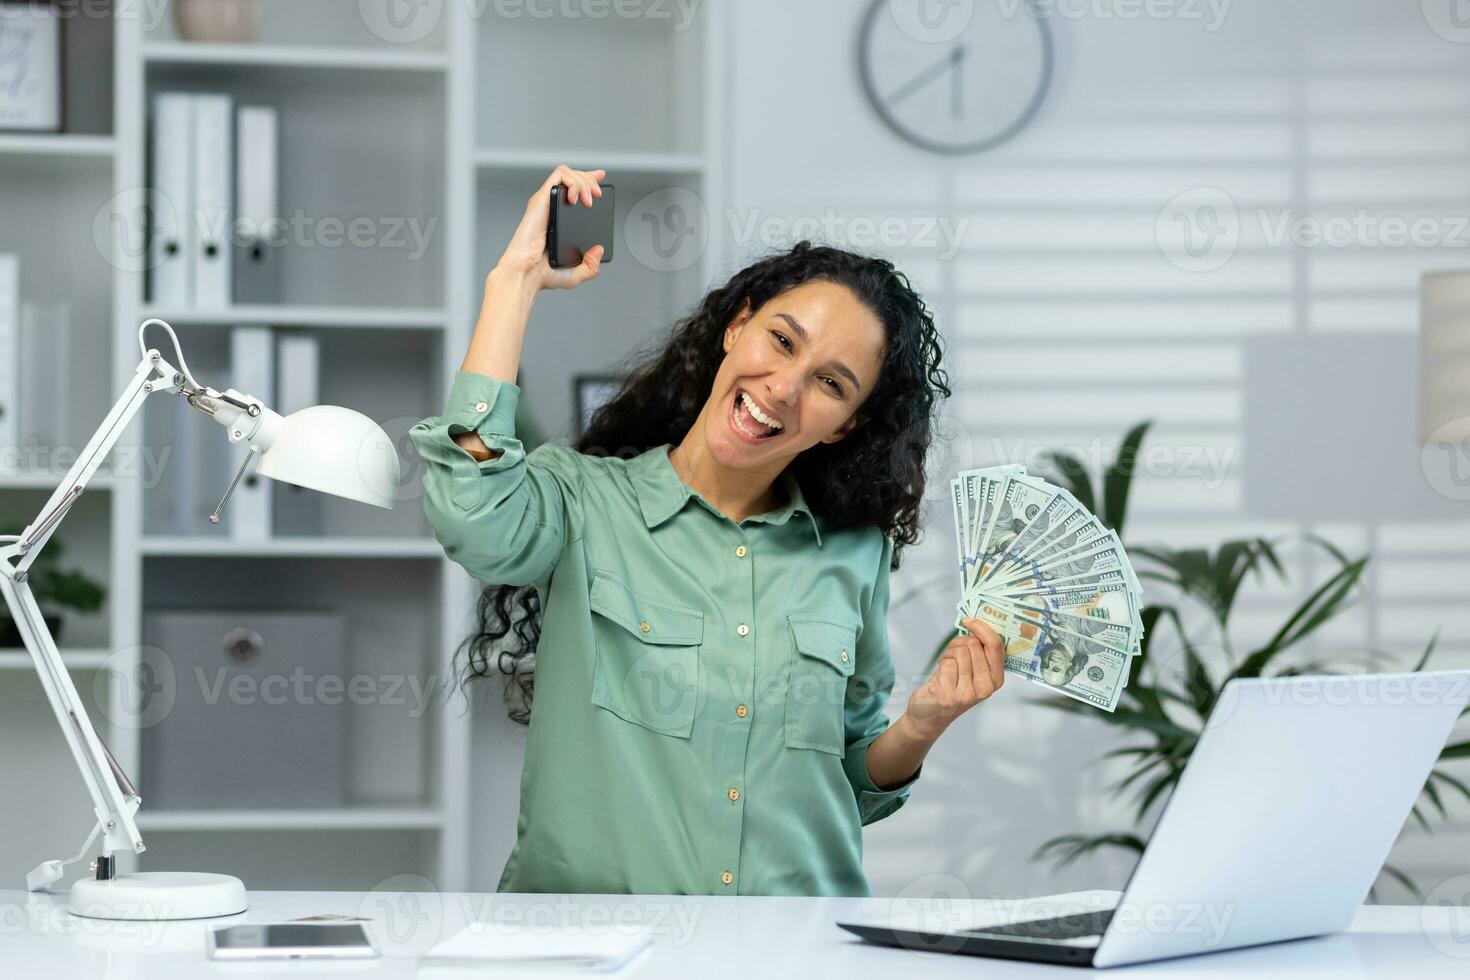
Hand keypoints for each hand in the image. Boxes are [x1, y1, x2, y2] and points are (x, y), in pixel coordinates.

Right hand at [492, 164, 606, 291]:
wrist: (527, 273)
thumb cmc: (542, 274)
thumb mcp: (575, 274)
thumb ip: (590, 266)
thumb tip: (598, 250)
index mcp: (556, 219)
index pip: (571, 190)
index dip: (587, 180)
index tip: (601, 179)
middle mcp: (550, 207)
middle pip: (571, 177)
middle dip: (590, 180)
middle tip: (598, 195)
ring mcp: (545, 202)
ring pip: (566, 173)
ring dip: (584, 181)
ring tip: (589, 200)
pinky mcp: (541, 199)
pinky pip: (559, 176)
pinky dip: (574, 182)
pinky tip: (578, 198)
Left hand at [904, 618, 1005, 740]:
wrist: (930, 715)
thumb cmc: (952, 686)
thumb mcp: (974, 672)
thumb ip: (980, 652)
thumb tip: (977, 623)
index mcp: (996, 679)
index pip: (996, 646)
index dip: (982, 628)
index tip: (970, 620)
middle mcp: (985, 688)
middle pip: (973, 645)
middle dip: (959, 643)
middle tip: (953, 655)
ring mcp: (967, 694)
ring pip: (959, 652)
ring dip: (949, 653)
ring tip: (947, 666)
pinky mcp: (949, 696)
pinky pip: (946, 664)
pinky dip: (941, 663)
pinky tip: (940, 676)